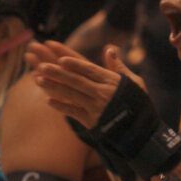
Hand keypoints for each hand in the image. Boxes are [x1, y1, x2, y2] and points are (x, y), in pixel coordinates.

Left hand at [30, 42, 145, 127]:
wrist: (141, 131)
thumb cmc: (138, 103)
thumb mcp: (134, 82)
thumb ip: (118, 66)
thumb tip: (109, 48)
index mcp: (112, 81)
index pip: (90, 70)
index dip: (75, 64)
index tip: (60, 58)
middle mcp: (103, 94)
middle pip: (77, 81)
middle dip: (58, 73)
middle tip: (42, 66)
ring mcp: (97, 108)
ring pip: (72, 95)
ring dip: (55, 87)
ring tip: (39, 80)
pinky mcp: (93, 122)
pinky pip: (74, 113)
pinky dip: (62, 107)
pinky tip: (48, 101)